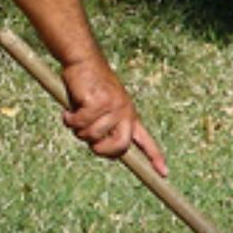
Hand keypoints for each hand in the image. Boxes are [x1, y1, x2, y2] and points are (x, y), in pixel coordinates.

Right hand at [59, 57, 167, 175]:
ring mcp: (113, 106)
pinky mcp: (98, 102)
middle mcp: (125, 111)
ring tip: (75, 115)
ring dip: (78, 129)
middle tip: (88, 140)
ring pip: (93, 136)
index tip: (164, 173)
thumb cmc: (89, 85)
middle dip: (100, 149)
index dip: (154, 157)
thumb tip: (100, 148)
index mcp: (129, 114)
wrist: (83, 59)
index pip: (145, 140)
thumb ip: (105, 127)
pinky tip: (69, 110)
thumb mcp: (101, 108)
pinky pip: (80, 123)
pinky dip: (70, 119)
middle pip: (120, 146)